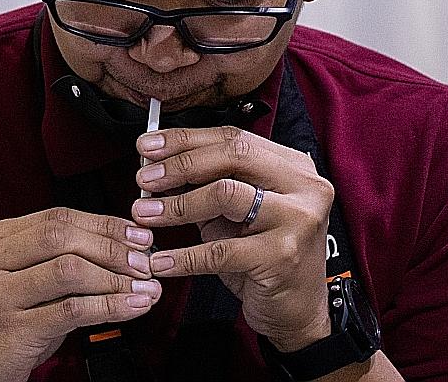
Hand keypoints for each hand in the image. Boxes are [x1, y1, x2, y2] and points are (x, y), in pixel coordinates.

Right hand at [0, 207, 161, 381]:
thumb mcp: (15, 282)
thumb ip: (51, 261)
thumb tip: (117, 249)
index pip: (54, 217)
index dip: (101, 223)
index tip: (134, 233)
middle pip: (61, 236)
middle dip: (111, 246)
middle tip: (144, 259)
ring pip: (69, 270)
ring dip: (115, 278)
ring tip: (144, 287)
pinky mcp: (12, 328)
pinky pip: (71, 310)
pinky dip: (109, 306)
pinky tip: (132, 307)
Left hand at [131, 125, 334, 352]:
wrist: (296, 309)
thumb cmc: (262, 255)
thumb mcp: (233, 212)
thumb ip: (204, 184)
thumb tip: (155, 163)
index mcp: (291, 167)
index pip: (233, 138)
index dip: (185, 139)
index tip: (147, 147)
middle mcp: (303, 187)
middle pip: (232, 156)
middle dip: (180, 164)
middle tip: (144, 178)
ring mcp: (298, 220)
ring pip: (226, 194)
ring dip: (176, 204)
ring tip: (144, 213)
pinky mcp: (283, 256)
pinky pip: (220, 250)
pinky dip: (184, 256)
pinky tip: (161, 260)